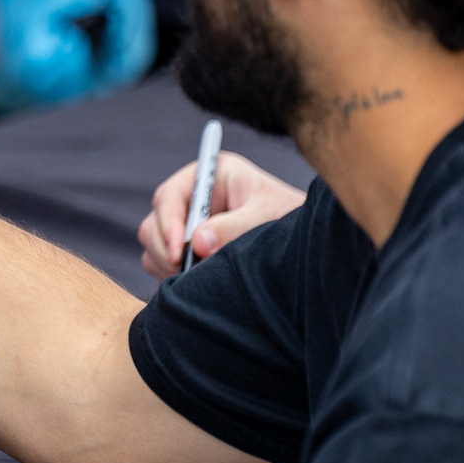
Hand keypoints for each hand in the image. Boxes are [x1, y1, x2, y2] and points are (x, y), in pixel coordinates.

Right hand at [137, 151, 307, 278]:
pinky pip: (162, 264)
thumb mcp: (266, 215)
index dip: (168, 224)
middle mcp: (191, 199)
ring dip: (168, 265)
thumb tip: (196, 243)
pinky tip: (197, 285)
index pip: (168, 196)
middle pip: (154, 223)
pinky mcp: (188, 250)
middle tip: (186, 272)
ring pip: (154, 246)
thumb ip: (233, 227)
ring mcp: (187, 226)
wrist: (309, 243)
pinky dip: (172, 277)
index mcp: (207, 177)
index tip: (180, 252)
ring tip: (197, 279)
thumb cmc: (291, 218)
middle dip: (166, 250)